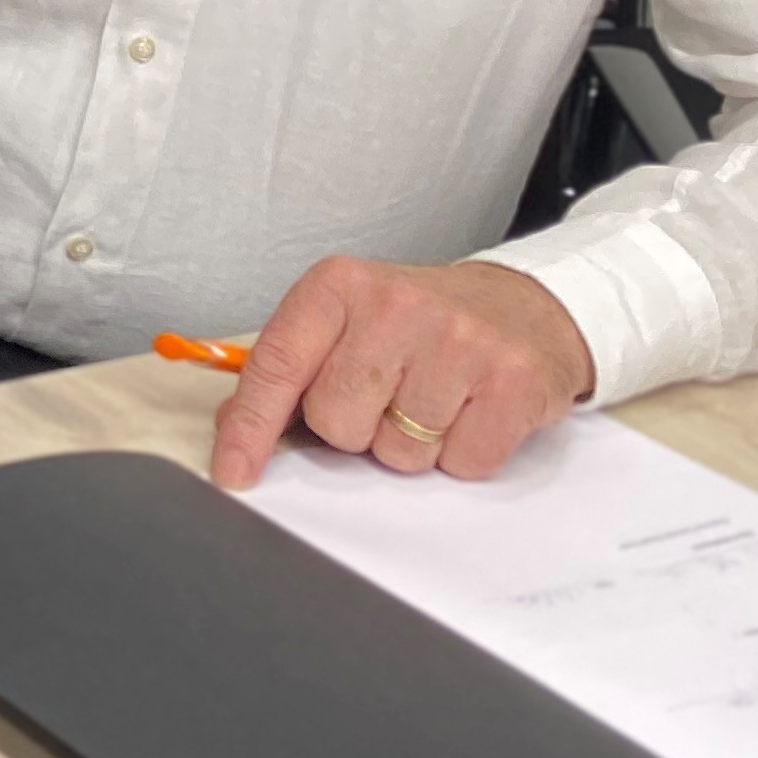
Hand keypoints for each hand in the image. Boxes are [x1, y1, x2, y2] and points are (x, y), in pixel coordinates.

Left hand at [207, 256, 598, 488]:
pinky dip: (461, 455)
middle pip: (337, 421)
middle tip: (388, 397)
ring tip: (434, 399)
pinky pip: (461, 464)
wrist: (523, 308)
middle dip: (355, 429)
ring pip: (398, 452)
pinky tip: (470, 412)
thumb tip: (236, 425)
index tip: (233, 471)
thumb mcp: (346, 323)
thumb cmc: (421, 323)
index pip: (277, 365)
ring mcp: (459, 341)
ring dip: (410, 446)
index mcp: (338, 286)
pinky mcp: (512, 382)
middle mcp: (395, 305)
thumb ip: (291, 370)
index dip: (251, 426)